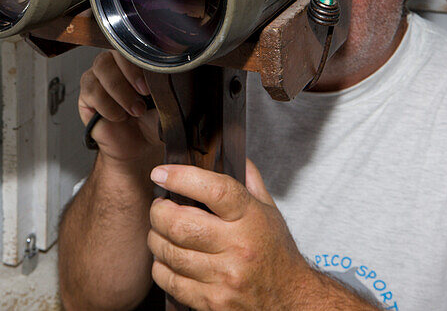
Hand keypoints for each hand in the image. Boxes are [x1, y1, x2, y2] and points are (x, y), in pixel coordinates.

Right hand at [77, 50, 161, 163]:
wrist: (141, 145)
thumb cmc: (153, 120)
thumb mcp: (165, 102)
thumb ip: (164, 86)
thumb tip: (166, 75)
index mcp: (134, 59)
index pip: (130, 46)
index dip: (137, 62)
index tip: (149, 85)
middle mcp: (114, 63)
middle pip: (112, 53)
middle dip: (129, 76)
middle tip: (143, 96)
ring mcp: (98, 77)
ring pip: (101, 68)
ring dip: (120, 93)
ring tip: (134, 111)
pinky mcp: (87, 94)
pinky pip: (92, 90)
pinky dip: (108, 106)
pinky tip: (119, 116)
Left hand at [147, 160, 314, 309]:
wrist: (291, 299)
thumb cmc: (276, 254)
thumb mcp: (268, 211)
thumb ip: (248, 180)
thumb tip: (228, 150)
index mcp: (250, 218)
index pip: (214, 189)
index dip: (181, 177)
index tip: (162, 173)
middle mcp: (238, 247)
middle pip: (180, 224)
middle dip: (159, 212)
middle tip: (159, 207)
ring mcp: (225, 277)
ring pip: (170, 253)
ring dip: (156, 239)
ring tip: (161, 233)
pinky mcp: (213, 302)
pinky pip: (171, 281)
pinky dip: (161, 267)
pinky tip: (169, 259)